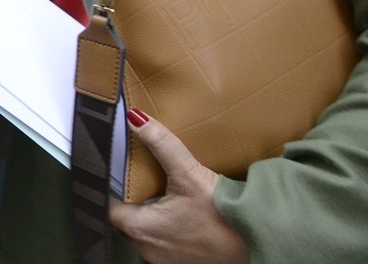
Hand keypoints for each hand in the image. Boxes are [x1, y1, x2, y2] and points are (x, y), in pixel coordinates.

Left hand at [108, 111, 249, 263]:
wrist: (258, 242)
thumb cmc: (223, 216)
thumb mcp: (189, 174)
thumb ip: (161, 144)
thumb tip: (137, 119)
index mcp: (139, 228)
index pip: (109, 207)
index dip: (112, 189)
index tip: (118, 174)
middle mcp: (147, 249)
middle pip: (125, 221)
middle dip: (130, 202)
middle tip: (140, 181)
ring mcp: (164, 260)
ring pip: (144, 234)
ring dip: (148, 217)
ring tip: (160, 195)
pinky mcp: (180, 263)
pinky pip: (162, 244)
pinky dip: (165, 230)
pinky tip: (180, 215)